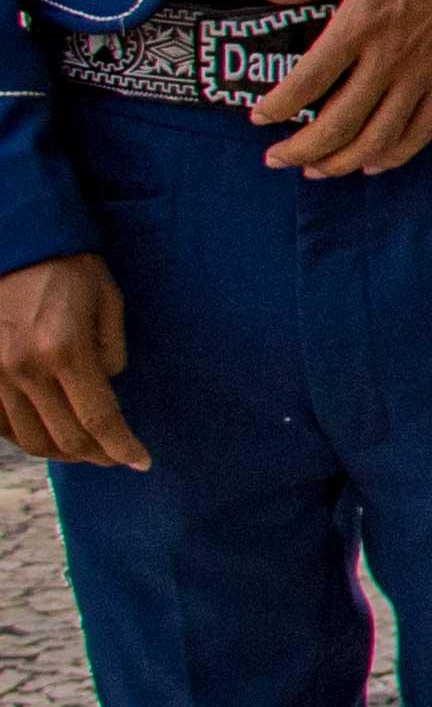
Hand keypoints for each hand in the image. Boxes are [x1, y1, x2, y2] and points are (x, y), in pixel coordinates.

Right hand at [0, 250, 142, 469]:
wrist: (14, 244)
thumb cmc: (68, 269)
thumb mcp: (108, 302)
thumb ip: (112, 351)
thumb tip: (108, 387)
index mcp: (64, 350)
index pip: (100, 419)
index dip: (123, 447)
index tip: (141, 462)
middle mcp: (24, 369)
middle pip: (66, 438)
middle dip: (98, 455)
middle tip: (116, 456)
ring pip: (31, 439)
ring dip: (63, 451)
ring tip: (87, 448)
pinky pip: (1, 425)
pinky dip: (27, 437)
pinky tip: (49, 431)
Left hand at [248, 0, 431, 174]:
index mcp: (360, 23)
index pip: (307, 81)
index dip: (276, 106)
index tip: (257, 116)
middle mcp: (390, 58)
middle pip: (338, 123)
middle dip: (301, 149)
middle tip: (275, 158)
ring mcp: (424, 73)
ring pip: (378, 138)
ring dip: (342, 162)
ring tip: (317, 169)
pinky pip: (422, 130)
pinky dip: (395, 155)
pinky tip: (373, 163)